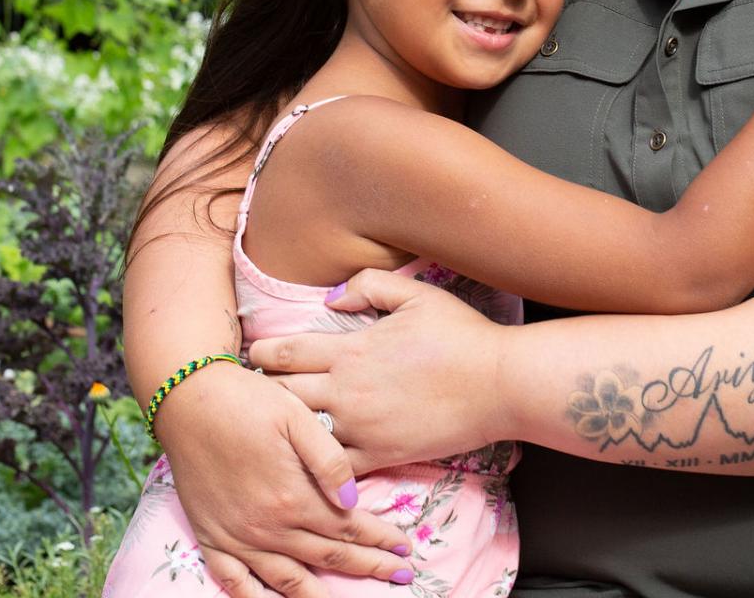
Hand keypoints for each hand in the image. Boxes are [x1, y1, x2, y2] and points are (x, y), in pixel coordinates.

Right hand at [153, 361, 415, 593]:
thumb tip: (352, 499)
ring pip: (287, 578)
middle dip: (368, 566)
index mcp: (292, 496)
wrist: (188, 400)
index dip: (381, 538)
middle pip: (327, 556)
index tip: (406, 546)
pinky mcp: (210, 537)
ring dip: (321, 594)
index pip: (348, 527)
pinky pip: (233, 582)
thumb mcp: (297, 416)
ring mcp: (236, 537)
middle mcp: (266, 526)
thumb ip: (328, 461)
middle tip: (400, 573)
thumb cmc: (248, 401)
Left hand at [249, 269, 510, 473]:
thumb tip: (332, 298)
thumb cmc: (462, 335)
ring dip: (284, 430)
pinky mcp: (380, 455)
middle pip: (280, 396)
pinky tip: (307, 461)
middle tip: (254, 394)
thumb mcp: (417, 295)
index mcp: (351, 350)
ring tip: (273, 429)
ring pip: (300, 434)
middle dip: (262, 392)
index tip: (254, 355)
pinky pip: (332, 467)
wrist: (500, 384)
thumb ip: (368, 285)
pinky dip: (315, 464)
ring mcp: (361, 428)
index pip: (285, 353)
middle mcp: (347, 391)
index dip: (261, 353)